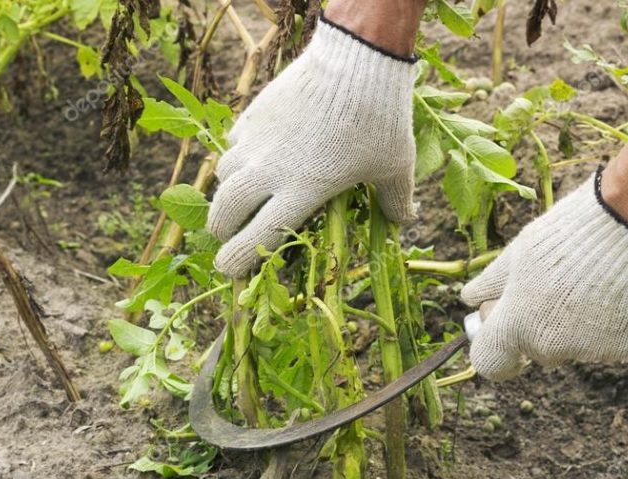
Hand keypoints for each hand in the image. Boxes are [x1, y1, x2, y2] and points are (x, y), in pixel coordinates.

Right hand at [208, 15, 417, 276]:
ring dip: (226, 193)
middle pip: (226, 209)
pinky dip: (236, 158)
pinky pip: (232, 144)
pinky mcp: (254, 113)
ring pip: (223, 175)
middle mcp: (270, 170)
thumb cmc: (380, 119)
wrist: (356, 59)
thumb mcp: (395, 165)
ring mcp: (257, 140)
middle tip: (225, 236)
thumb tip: (406, 221)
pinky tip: (251, 158)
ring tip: (238, 199)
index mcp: (302, 192)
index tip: (228, 271)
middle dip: (221, 229)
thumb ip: (395, 199)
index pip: (258, 236)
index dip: (238, 259)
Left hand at [461, 169, 627, 380]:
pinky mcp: (626, 348)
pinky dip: (608, 322)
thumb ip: (491, 282)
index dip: (492, 348)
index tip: (498, 330)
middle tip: (552, 284)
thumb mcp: (519, 252)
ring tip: (591, 279)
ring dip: (574, 323)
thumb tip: (470, 298)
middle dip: (537, 324)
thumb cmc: (570, 233)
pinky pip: (607, 342)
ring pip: (573, 345)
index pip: (489, 363)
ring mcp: (591, 351)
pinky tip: (615, 289)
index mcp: (517, 325)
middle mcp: (552, 347)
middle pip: (534, 348)